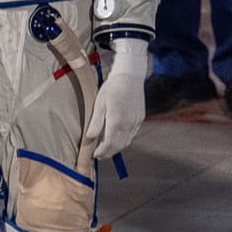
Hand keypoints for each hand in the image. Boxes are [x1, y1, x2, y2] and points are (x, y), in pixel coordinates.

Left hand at [86, 38, 146, 158]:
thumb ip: (95, 122)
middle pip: (119, 145)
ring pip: (127, 141)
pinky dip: (125, 140)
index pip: (109, 143)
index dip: (102, 152)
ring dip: (117, 148)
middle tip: (100, 155)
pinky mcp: (140, 118)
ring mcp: (136, 121)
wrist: (130, 76)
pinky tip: (118, 137)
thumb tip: (90, 137)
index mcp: (116, 120)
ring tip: (108, 148)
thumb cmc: (112, 88)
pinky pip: (132, 134)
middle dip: (109, 153)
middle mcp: (128, 123)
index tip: (95, 155)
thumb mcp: (99, 103)